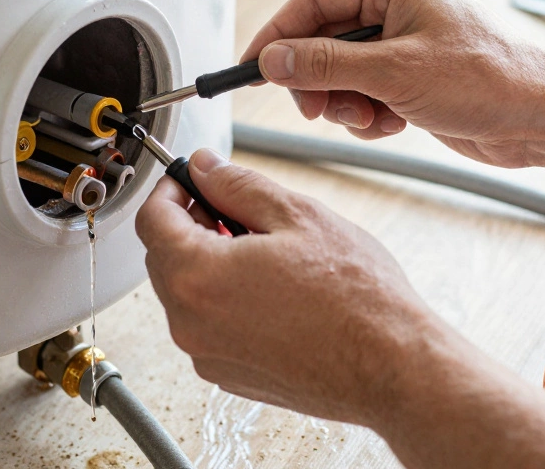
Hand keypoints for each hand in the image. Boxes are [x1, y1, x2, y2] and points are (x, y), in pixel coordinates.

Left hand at [135, 148, 445, 427]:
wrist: (393, 366)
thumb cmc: (356, 297)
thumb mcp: (296, 216)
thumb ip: (237, 185)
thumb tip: (204, 167)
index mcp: (197, 276)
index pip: (152, 220)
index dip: (170, 189)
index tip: (191, 179)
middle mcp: (190, 323)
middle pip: (164, 258)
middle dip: (191, 226)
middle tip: (235, 210)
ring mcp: (208, 356)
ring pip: (187, 294)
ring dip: (210, 264)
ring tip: (265, 251)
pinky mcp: (230, 377)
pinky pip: (210, 327)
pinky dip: (226, 302)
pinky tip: (273, 290)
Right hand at [241, 0, 544, 167]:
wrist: (538, 118)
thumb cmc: (487, 81)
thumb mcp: (393, 73)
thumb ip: (326, 65)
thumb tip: (274, 60)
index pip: (314, 1)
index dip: (278, 36)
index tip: (252, 67)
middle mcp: (397, 6)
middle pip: (323, 39)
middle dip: (317, 80)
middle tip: (317, 109)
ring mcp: (404, 42)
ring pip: (340, 72)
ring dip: (345, 103)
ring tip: (370, 118)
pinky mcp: (411, 76)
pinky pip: (363, 92)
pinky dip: (368, 114)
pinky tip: (393, 124)